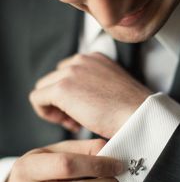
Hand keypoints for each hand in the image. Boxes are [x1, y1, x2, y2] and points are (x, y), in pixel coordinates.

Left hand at [29, 53, 150, 137]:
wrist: (140, 116)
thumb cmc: (132, 109)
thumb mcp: (113, 88)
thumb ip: (94, 85)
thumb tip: (77, 99)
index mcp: (94, 58)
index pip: (67, 73)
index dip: (71, 95)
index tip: (84, 111)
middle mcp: (81, 59)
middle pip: (53, 80)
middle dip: (61, 102)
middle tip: (77, 120)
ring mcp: (71, 72)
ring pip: (43, 89)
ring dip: (54, 108)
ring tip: (73, 123)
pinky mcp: (62, 88)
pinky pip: (37, 99)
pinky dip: (46, 113)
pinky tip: (66, 123)